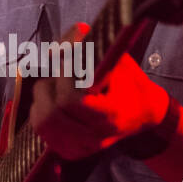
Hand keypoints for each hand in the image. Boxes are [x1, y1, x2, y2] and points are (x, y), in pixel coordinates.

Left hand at [28, 23, 168, 160]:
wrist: (142, 113)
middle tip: (62, 71)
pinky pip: (41, 130)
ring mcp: (83, 148)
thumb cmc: (129, 82)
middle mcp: (97, 137)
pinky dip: (41, 109)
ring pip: (41, 122)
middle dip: (50, 85)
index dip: (65, 76)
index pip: (73, 101)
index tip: (71, 60)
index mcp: (112, 115)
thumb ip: (94, 48)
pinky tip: (55, 99)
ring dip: (43, 97)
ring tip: (57, 84)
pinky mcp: (71, 151)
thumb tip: (78, 30)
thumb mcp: (118, 59)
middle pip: (52, 113)